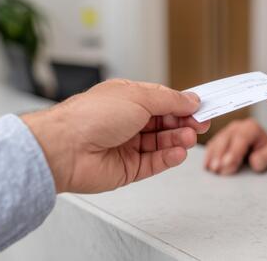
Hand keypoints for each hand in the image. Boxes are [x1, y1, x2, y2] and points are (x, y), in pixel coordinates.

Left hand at [21, 79, 210, 193]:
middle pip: (165, 123)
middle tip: (200, 124)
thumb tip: (190, 99)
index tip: (201, 107)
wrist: (65, 148)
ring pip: (162, 143)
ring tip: (189, 138)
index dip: (182, 104)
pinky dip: (169, 158)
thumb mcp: (139, 97)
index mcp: (127, 99)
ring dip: (178, 140)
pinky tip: (179, 152)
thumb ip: (169, 100)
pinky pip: (154, 163)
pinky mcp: (127, 168)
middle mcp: (127, 122)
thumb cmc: (91, 116)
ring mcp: (127, 145)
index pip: (162, 101)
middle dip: (184, 123)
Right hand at [204, 118, 266, 174]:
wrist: (263, 150)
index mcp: (251, 127)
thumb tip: (254, 161)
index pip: (241, 138)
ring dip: (212, 157)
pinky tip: (207, 167)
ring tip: (211, 170)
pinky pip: (211, 147)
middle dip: (220, 155)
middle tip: (217, 169)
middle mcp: (236, 127)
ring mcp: (226, 132)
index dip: (233, 152)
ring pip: (216, 142)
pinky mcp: (218, 139)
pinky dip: (209, 156)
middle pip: (225, 139)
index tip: (227, 164)